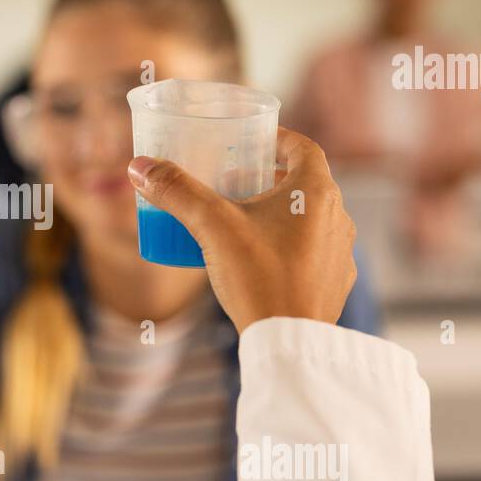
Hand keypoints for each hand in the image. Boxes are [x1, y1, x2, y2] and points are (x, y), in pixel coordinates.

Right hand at [127, 128, 356, 333]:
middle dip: (272, 179)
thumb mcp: (211, 226)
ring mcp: (340, 253)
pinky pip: (313, 253)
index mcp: (317, 192)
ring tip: (246, 222)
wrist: (288, 341)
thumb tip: (140, 166)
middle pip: (305, 184)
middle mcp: (337, 217)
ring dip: (282, 214)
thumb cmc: (258, 277)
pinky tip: (263, 261)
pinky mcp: (335, 283)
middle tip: (238, 182)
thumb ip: (177, 192)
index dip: (278, 139)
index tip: (254, 141)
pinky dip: (290, 247)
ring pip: (311, 220)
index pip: (304, 148)